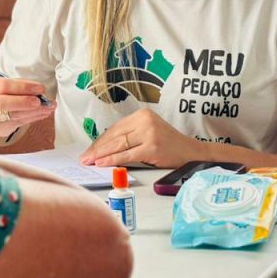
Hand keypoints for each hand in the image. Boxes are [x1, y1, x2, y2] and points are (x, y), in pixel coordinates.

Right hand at [0, 74, 54, 138]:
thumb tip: (40, 91)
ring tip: (49, 107)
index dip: (22, 87)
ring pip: (13, 116)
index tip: (40, 88)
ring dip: (34, 112)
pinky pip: (18, 123)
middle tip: (40, 101)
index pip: (2, 86)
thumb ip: (20, 84)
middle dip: (24, 102)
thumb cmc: (1, 90)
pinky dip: (33, 118)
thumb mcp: (6, 81)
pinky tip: (43, 113)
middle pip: (2, 104)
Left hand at [79, 108, 202, 168]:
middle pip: (114, 136)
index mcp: (142, 114)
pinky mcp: (152, 147)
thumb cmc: (169, 144)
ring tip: (89, 161)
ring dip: (101, 154)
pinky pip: (127, 155)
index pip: (115, 128)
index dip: (100, 140)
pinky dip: (112, 159)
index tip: (89, 149)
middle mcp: (145, 121)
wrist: (192, 152)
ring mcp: (149, 133)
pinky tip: (102, 163)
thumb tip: (104, 147)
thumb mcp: (149, 132)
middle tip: (84, 157)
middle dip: (97, 148)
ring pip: (118, 145)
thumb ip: (130, 136)